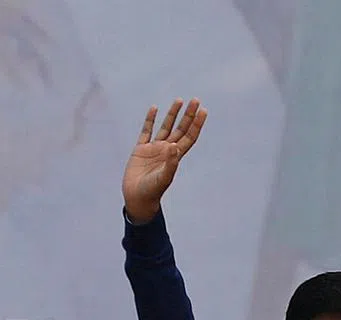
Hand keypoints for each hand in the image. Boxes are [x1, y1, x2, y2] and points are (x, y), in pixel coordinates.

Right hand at [121, 98, 207, 223]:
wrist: (137, 198)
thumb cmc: (152, 192)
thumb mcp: (163, 179)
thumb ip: (170, 164)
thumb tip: (175, 146)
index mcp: (175, 157)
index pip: (189, 137)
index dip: (197, 124)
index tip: (203, 111)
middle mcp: (167, 150)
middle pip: (181, 129)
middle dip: (188, 115)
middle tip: (196, 100)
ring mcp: (154, 149)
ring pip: (166, 127)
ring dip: (172, 114)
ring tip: (179, 100)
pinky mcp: (140, 149)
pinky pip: (146, 131)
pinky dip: (150, 120)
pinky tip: (154, 109)